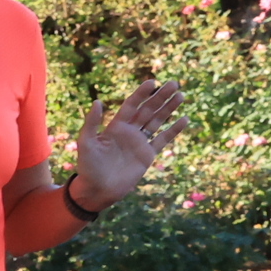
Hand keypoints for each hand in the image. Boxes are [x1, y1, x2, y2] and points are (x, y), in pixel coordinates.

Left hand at [68, 80, 189, 210]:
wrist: (98, 189)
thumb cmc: (88, 166)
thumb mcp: (85, 142)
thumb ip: (92, 122)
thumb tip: (97, 101)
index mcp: (115, 126)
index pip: (131, 105)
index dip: (141, 94)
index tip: (152, 82)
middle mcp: (129, 131)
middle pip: (148, 110)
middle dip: (160, 97)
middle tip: (174, 83)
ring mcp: (139, 143)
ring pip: (157, 121)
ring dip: (169, 109)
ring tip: (181, 96)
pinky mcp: (147, 155)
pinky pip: (162, 140)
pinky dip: (173, 130)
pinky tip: (184, 119)